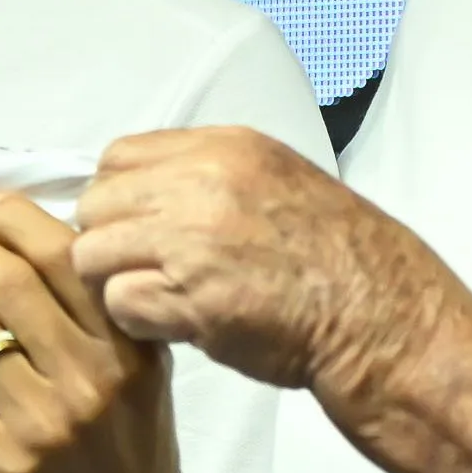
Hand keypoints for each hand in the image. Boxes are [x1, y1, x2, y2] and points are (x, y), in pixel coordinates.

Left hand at [0, 192, 223, 472]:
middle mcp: (92, 383)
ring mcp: (45, 428)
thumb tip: (25, 239)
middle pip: (8, 285)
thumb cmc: (132, 451)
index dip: (16, 220)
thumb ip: (97, 316)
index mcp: (130, 350)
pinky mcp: (4, 468)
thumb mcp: (140, 376)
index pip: (66, 259)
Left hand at [75, 127, 471, 399]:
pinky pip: (118, 303)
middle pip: (96, 204)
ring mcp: (192, 239)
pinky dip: (136, 321)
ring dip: (114, 283)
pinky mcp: (188, 298)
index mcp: (224, 148)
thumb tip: (146, 191)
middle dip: (109, 241)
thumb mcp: (278, 179)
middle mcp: (202, 183)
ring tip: (157, 300)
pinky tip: (173, 325)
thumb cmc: (336, 256)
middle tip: (143, 270)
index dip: (119, 196)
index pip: (118, 157)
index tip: (138, 227)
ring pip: (92, 254)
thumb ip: (210, 175)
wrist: (379, 315)